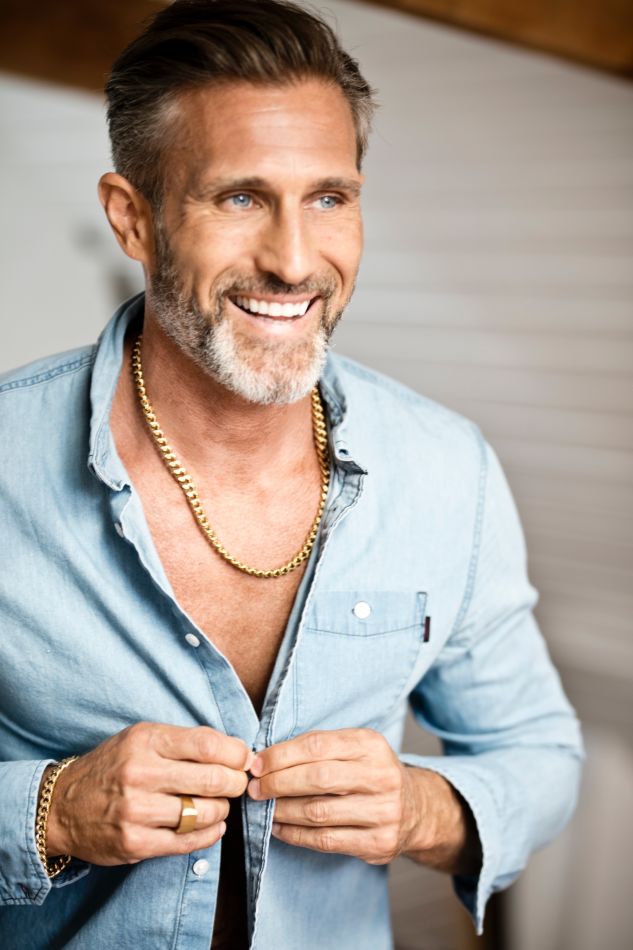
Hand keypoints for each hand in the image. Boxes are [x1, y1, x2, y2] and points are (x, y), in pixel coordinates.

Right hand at [43, 722, 253, 865]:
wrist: (62, 807)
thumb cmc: (113, 767)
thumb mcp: (141, 738)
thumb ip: (184, 741)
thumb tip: (236, 751)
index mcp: (146, 740)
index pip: (207, 745)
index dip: (236, 753)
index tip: (244, 759)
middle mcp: (140, 773)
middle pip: (212, 779)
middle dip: (235, 783)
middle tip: (238, 784)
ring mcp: (136, 811)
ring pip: (204, 813)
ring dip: (221, 810)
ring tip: (218, 805)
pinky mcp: (134, 843)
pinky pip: (187, 842)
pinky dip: (209, 835)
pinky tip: (213, 826)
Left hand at [247, 729, 422, 864]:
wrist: (415, 809)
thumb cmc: (370, 773)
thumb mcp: (354, 748)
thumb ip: (318, 748)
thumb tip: (265, 759)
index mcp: (371, 745)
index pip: (318, 745)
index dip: (281, 756)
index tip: (257, 764)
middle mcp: (382, 776)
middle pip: (318, 778)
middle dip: (277, 783)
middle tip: (254, 788)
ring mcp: (383, 812)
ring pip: (318, 812)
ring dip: (282, 811)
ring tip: (264, 807)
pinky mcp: (378, 843)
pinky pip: (326, 840)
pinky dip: (295, 834)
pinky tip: (280, 828)